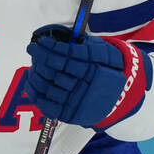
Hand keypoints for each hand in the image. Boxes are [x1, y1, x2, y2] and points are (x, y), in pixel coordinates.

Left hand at [25, 24, 151, 128]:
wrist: (122, 96)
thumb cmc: (106, 69)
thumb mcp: (100, 52)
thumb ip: (80, 46)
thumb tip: (56, 40)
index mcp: (92, 68)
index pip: (65, 55)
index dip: (50, 47)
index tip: (41, 42)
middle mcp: (84, 85)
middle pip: (53, 70)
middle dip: (40, 57)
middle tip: (33, 49)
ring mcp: (76, 101)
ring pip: (47, 87)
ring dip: (35, 74)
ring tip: (33, 65)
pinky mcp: (69, 113)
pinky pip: (46, 105)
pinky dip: (35, 93)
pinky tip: (31, 83)